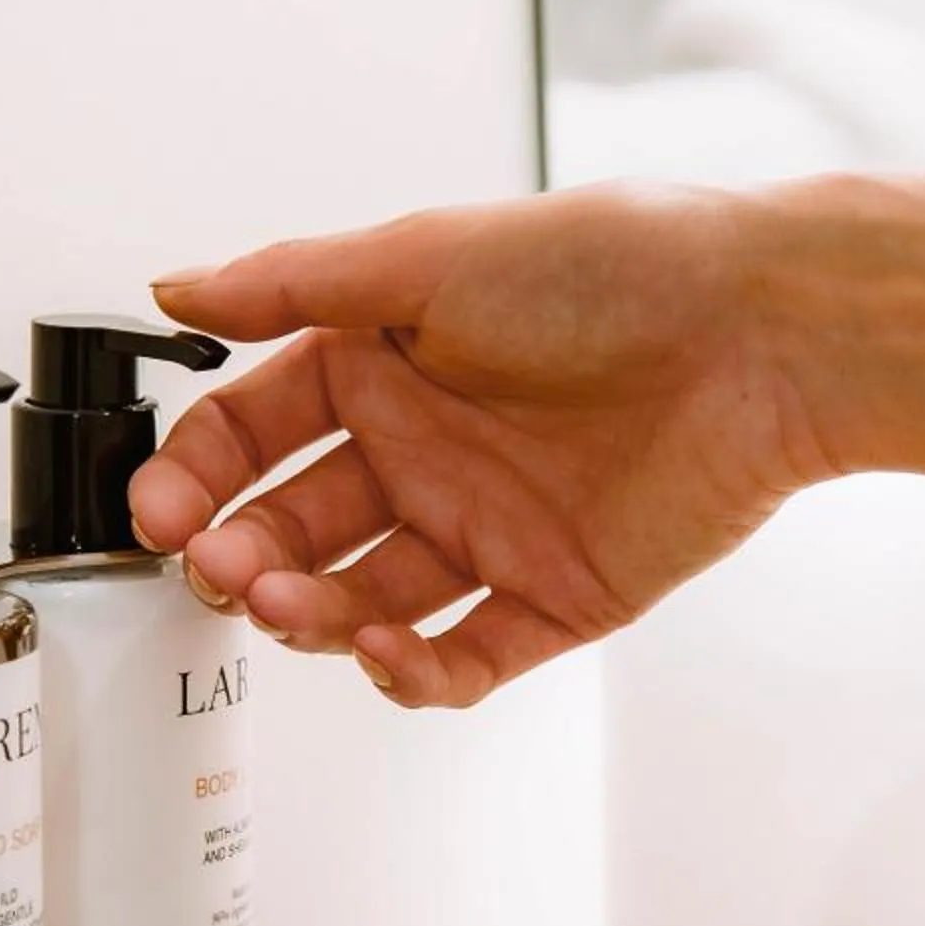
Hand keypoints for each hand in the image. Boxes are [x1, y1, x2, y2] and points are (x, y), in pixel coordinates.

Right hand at [128, 184, 830, 707]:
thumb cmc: (617, 266)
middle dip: (240, 555)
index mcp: (385, 362)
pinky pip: (462, 657)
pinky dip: (411, 670)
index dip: (198, 473)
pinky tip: (378, 649)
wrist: (764, 334)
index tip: (159, 510)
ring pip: (363, 601)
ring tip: (288, 606)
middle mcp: (428, 449)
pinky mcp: (555, 598)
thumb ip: (293, 285)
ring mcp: (487, 530)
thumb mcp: (430, 255)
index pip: (253, 430)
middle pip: (295, 526)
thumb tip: (177, 286)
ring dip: (310, 615)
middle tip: (218, 568)